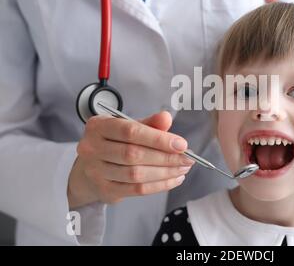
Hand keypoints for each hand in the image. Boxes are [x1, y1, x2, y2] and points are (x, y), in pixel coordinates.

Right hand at [68, 111, 194, 208]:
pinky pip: (136, 189)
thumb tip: (166, 117)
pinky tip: (173, 179)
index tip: (181, 144)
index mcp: (98, 126)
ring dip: (165, 172)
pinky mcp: (104, 190)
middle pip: (134, 154)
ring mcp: (96, 171)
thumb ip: (149, 123)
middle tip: (188, 159)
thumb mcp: (128, 127)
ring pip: (136, 174)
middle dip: (166, 157)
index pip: (130, 131)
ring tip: (183, 169)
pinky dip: (159, 185)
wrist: (90, 168)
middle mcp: (92, 148)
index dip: (158, 139)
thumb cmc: (114, 142)